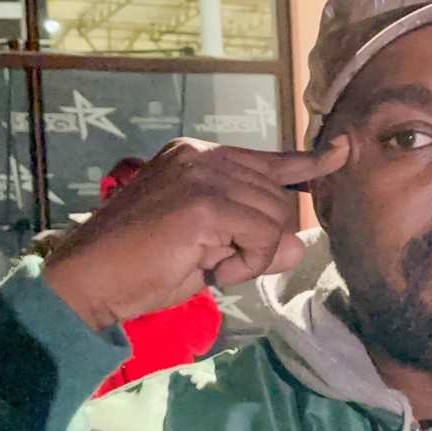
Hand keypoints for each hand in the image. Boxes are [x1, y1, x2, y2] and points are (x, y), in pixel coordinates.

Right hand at [42, 137, 348, 330]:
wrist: (88, 279)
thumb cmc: (140, 268)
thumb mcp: (209, 251)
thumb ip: (256, 242)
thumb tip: (299, 244)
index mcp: (199, 157)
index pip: (269, 158)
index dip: (310, 161)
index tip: (343, 151)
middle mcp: (203, 156)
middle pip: (279, 195)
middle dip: (262, 239)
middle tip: (221, 263)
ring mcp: (204, 175)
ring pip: (275, 216)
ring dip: (253, 255)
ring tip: (210, 266)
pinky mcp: (206, 203)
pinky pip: (263, 235)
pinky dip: (248, 263)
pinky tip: (213, 270)